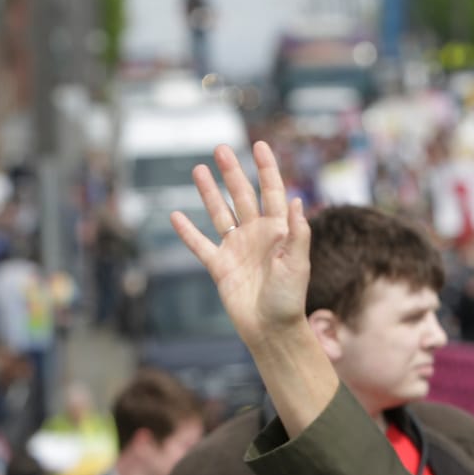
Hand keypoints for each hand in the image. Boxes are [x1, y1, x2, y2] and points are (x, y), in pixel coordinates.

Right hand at [170, 142, 311, 346]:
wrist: (271, 329)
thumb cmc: (290, 299)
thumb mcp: (297, 264)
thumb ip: (297, 233)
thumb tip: (297, 199)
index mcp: (278, 231)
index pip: (272, 192)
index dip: (266, 169)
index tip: (259, 145)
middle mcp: (257, 235)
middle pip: (243, 196)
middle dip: (233, 172)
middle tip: (221, 148)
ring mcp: (237, 249)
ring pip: (220, 213)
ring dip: (210, 192)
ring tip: (198, 168)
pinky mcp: (220, 267)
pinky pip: (200, 245)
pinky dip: (188, 232)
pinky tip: (176, 216)